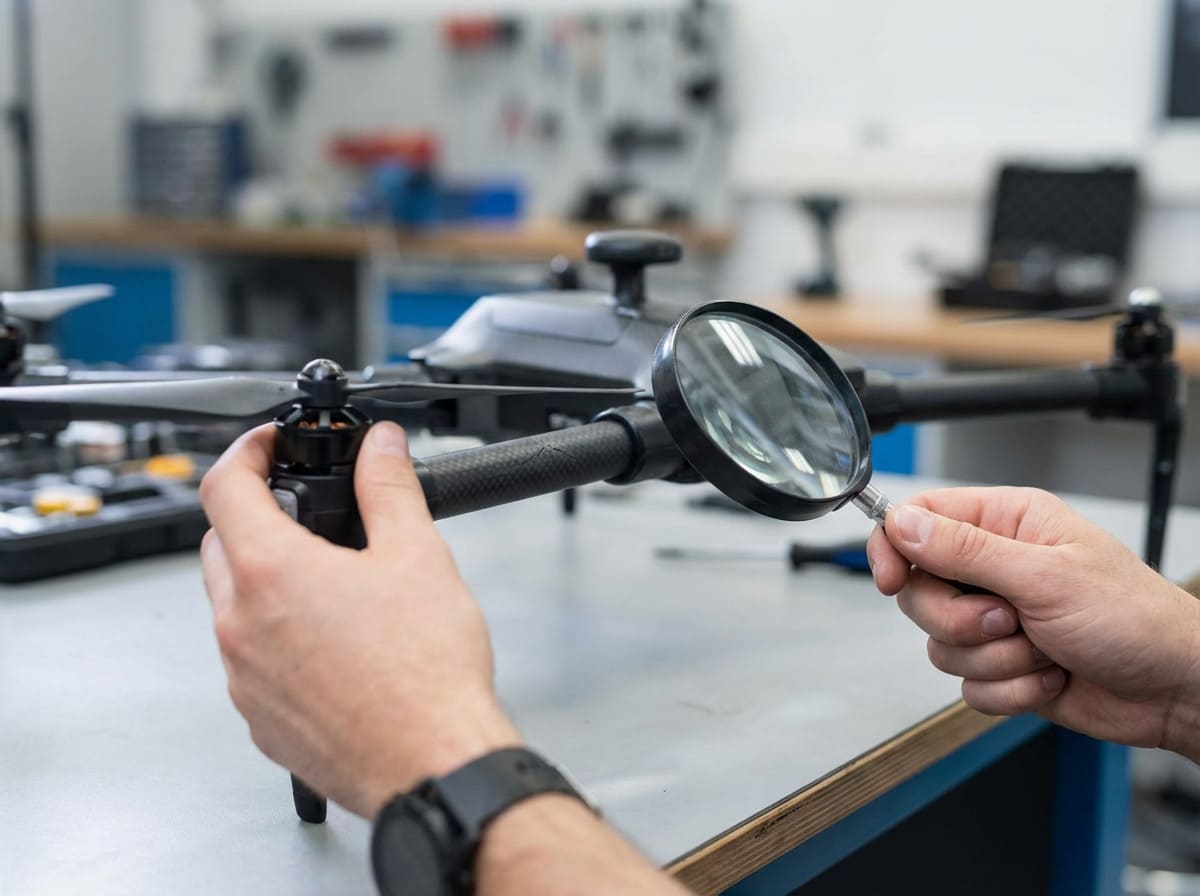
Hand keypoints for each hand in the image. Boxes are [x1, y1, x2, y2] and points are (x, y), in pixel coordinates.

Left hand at [199, 422, 520, 817]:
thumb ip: (390, 488)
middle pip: (219, 546)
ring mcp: (243, 680)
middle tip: (310, 514)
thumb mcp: (418, 555)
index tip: (269, 446)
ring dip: (266, 583)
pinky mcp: (260, 722)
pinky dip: (276, 639)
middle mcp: (240, 626)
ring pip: (232, 609)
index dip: (245, 451)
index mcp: (271, 573)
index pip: (224, 486)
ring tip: (334, 586)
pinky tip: (335, 646)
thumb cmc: (426, 674)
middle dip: (255, 517)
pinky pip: (250, 663)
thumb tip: (381, 447)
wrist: (432, 764)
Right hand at [866, 486, 1199, 758]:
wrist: (1174, 689)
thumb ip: (965, 549)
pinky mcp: (1001, 664)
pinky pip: (965, 683)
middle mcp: (994, 567)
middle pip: (919, 591)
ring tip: (1043, 650)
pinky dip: (1008, 689)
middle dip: (960, 620)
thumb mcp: (1044, 576)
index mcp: (1005, 523)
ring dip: (994, 659)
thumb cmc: (1134, 618)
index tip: (890, 579)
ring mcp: (995, 618)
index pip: (918, 520)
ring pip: (940, 642)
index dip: (893, 548)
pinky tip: (1048, 677)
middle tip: (1008, 620)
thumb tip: (904, 524)